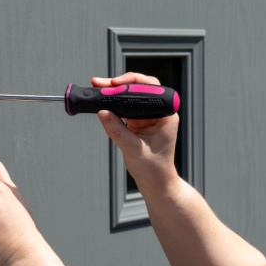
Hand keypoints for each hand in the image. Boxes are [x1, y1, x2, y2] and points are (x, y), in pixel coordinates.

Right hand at [92, 73, 180, 193]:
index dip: (133, 83)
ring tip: (99, 89)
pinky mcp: (138, 121)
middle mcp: (159, 112)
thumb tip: (103, 112)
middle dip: (120, 84)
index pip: (151, 89)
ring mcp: (148, 116)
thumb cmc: (154, 169)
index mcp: (166, 115)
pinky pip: (125, 107)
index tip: (117, 84)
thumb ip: (117, 130)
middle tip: (102, 84)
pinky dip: (114, 103)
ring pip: (131, 96)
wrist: (155, 182)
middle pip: (140, 88)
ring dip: (115, 92)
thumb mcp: (133, 149)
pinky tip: (103, 100)